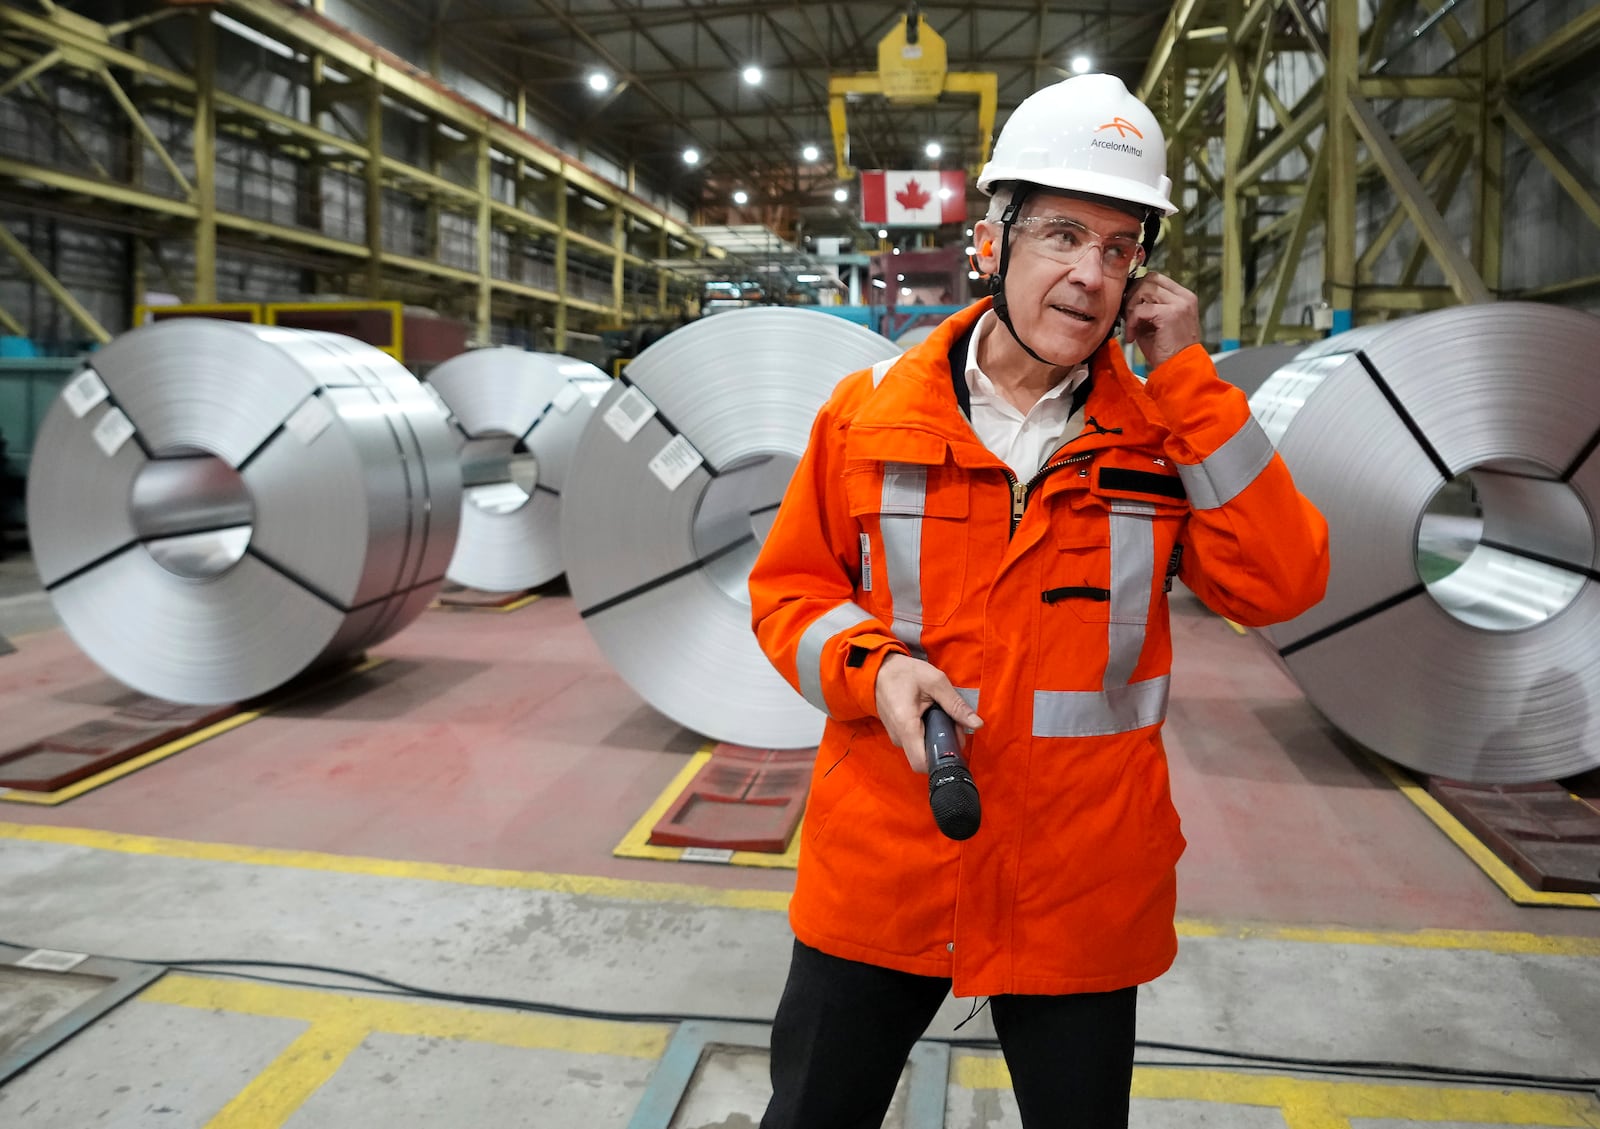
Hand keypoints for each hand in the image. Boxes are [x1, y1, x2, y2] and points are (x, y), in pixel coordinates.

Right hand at [874, 653, 983, 772]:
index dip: (942, 759)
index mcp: (907, 727)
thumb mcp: (935, 682)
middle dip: (945, 744)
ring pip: (923, 749)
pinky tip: (932, 715)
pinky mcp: (898, 734)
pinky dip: (929, 733)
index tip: (955, 743)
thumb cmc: (905, 673)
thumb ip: (956, 705)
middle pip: (927, 756)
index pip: (922, 763)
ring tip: (942, 714)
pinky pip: (917, 742)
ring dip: (938, 737)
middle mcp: (899, 738)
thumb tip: (977, 724)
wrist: (879, 668)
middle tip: (953, 722)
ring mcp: (897, 737)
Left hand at [1123, 271, 1202, 368]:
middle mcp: (1184, 297)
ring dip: (1131, 308)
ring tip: (1131, 327)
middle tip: (1128, 315)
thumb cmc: (1166, 352)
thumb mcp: (1154, 324)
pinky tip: (1133, 337)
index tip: (1129, 306)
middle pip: (1149, 279)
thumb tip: (1124, 297)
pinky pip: (1140, 309)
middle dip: (1132, 295)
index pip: (1156, 278)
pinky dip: (1132, 322)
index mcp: (1184, 297)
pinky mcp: (1170, 314)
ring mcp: (1179, 304)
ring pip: (1144, 289)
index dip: (1138, 288)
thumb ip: (1144, 307)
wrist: (1179, 371)